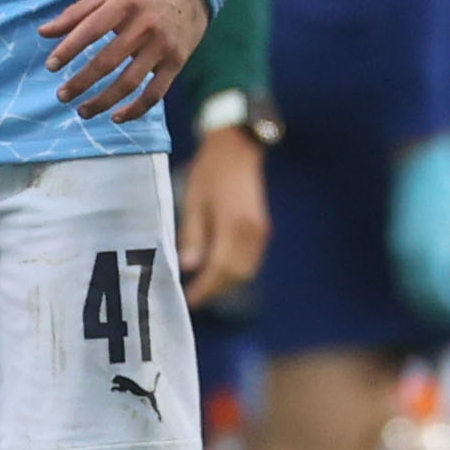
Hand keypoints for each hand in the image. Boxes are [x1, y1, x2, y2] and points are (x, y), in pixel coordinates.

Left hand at [41, 0, 209, 121]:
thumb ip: (77, 12)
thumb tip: (43, 33)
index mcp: (125, 2)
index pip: (91, 29)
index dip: (68, 49)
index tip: (51, 66)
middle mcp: (145, 25)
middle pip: (107, 61)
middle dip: (81, 82)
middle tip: (62, 95)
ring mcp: (163, 45)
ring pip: (129, 82)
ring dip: (103, 101)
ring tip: (82, 110)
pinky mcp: (177, 61)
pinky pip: (155, 93)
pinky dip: (135, 110)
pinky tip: (117, 116)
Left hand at [179, 128, 270, 306]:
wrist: (238, 148)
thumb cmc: (210, 172)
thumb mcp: (194, 201)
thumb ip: (193, 235)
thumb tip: (189, 267)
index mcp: (234, 225)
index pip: (220, 269)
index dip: (204, 289)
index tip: (187, 301)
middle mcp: (252, 232)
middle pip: (236, 276)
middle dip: (215, 290)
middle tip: (193, 297)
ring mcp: (261, 231)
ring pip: (246, 271)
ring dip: (226, 283)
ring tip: (203, 286)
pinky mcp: (262, 229)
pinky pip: (250, 260)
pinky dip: (235, 271)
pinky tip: (218, 270)